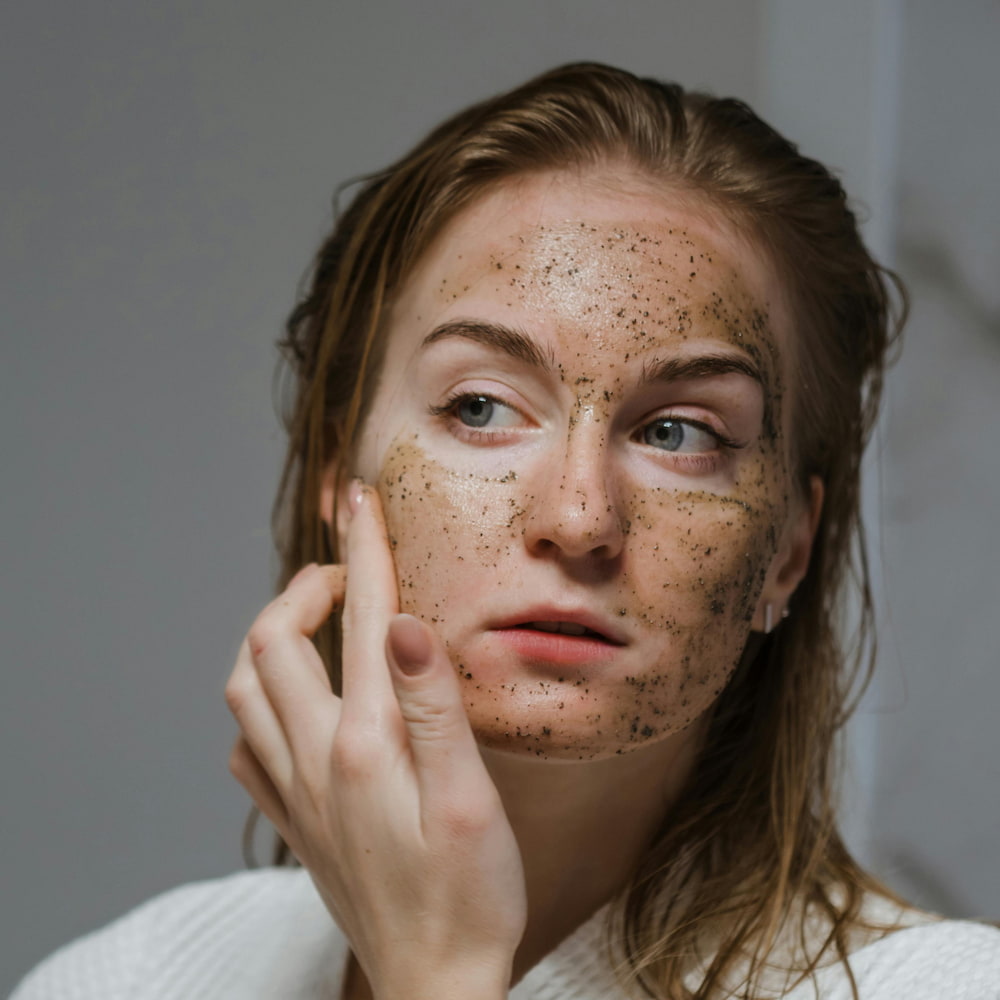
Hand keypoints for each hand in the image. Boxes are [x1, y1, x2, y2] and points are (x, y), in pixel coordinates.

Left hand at [224, 482, 526, 999]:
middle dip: (303, 586)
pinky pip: (248, 748)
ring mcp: (297, 793)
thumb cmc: (469, 895)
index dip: (363, 550)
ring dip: (269, 637)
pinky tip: (291, 703)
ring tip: (314, 619)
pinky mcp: (296, 822)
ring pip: (243, 691)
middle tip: (345, 569)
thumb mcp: (470, 797)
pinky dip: (258, 704)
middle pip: (271, 644)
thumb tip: (406, 623)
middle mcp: (317, 759)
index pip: (362, 619)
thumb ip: (434, 706)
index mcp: (367, 742)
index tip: (362, 499)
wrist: (434, 984)